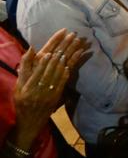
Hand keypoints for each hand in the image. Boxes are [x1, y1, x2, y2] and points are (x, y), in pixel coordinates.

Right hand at [11, 31, 87, 151]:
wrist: (29, 122)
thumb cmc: (22, 102)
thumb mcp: (18, 86)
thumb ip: (24, 68)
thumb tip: (31, 49)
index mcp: (28, 84)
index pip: (40, 64)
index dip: (50, 52)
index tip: (57, 40)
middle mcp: (39, 87)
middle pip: (53, 64)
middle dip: (65, 48)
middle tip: (73, 35)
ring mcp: (49, 93)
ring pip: (61, 70)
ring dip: (71, 55)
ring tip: (78, 43)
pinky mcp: (57, 96)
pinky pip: (64, 81)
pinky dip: (69, 69)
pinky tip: (76, 60)